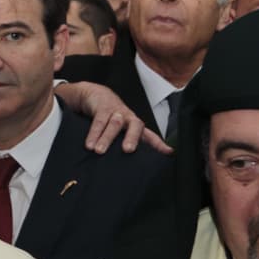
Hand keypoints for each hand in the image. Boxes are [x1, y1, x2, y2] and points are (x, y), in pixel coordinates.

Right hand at [54, 82, 171, 154]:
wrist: (94, 94)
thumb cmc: (109, 116)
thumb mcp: (118, 130)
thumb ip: (124, 144)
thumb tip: (129, 165)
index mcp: (134, 126)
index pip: (149, 135)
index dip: (159, 144)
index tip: (169, 152)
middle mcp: (128, 118)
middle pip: (135, 126)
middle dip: (132, 137)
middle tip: (128, 150)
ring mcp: (116, 112)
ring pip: (114, 124)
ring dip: (106, 138)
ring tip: (99, 151)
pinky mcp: (102, 108)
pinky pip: (98, 121)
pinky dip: (93, 133)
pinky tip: (89, 144)